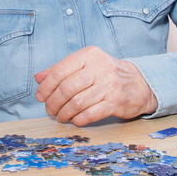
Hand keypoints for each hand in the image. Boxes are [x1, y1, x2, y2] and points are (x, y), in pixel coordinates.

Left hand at [34, 46, 157, 125]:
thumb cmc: (104, 73)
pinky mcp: (116, 102)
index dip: (46, 86)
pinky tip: (74, 120)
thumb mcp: (84, 65)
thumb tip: (38, 78)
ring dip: (64, 113)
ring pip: (77, 103)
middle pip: (66, 88)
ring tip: (60, 116)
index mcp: (88, 55)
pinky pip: (90, 114)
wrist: (138, 83)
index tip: (40, 96)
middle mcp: (99, 68)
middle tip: (49, 109)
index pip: (59, 71)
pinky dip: (78, 119)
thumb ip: (61, 69)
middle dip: (53, 102)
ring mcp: (109, 85)